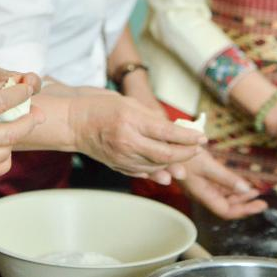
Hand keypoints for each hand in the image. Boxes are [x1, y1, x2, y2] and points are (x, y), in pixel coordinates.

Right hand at [0, 81, 44, 177]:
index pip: (2, 100)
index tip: (28, 88)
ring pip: (5, 151)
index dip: (21, 93)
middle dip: (29, 119)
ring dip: (15, 138)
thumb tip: (8, 92)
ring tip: (14, 127)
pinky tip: (0, 147)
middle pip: (11, 130)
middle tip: (37, 112)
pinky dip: (2, 158)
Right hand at [68, 91, 203, 181]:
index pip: (168, 133)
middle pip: (166, 154)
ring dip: (175, 163)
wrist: (74, 122)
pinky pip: (143, 172)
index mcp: (131, 121)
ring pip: (157, 166)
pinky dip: (158, 172)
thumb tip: (176, 131)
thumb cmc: (100, 107)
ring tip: (186, 158)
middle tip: (196, 149)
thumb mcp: (129, 103)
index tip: (202, 137)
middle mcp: (127, 142)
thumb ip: (152, 118)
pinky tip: (167, 170)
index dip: (189, 137)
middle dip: (186, 153)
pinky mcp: (118, 166)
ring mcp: (122, 157)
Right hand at [178, 150, 266, 219]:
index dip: (245, 211)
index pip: (226, 211)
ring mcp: (200, 186)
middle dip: (245, 204)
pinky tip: (238, 182)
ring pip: (223, 197)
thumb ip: (227, 178)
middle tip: (262, 201)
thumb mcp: (208, 165)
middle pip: (226, 206)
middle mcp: (202, 193)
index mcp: (202, 194)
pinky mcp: (199, 178)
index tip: (261, 205)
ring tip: (254, 191)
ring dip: (239, 196)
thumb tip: (247, 190)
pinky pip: (218, 188)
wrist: (165, 143)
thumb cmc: (184, 153)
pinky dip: (230, 187)